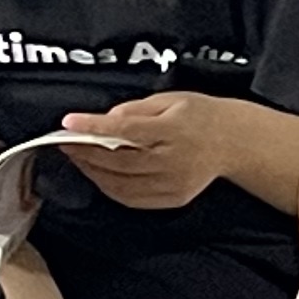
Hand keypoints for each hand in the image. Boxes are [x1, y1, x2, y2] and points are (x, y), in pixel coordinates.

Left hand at [59, 95, 222, 208]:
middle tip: (65, 141)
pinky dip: (109, 187)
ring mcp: (173, 184)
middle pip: (119, 161)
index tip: (69, 123)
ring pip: (121, 185)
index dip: (94, 128)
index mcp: (174, 129)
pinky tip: (98, 174)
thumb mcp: (170, 99)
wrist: (232, 143)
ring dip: (93, 172)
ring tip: (78, 157)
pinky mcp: (172, 199)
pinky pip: (132, 198)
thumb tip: (105, 121)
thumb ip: (135, 110)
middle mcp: (173, 160)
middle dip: (86, 152)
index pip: (126, 131)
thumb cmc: (198, 116)